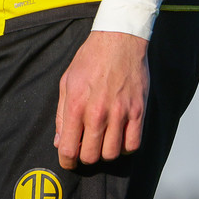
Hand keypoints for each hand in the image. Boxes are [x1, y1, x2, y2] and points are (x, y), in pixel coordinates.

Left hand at [54, 30, 149, 169]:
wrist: (119, 38)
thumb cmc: (91, 57)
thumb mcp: (67, 80)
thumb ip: (61, 113)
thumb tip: (59, 141)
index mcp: (76, 103)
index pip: (68, 149)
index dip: (66, 161)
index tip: (69, 159)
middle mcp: (98, 111)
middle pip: (90, 156)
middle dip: (85, 156)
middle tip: (86, 146)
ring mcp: (120, 112)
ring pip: (112, 154)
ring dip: (105, 152)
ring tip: (103, 139)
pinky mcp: (138, 111)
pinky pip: (133, 145)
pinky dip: (125, 147)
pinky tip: (120, 136)